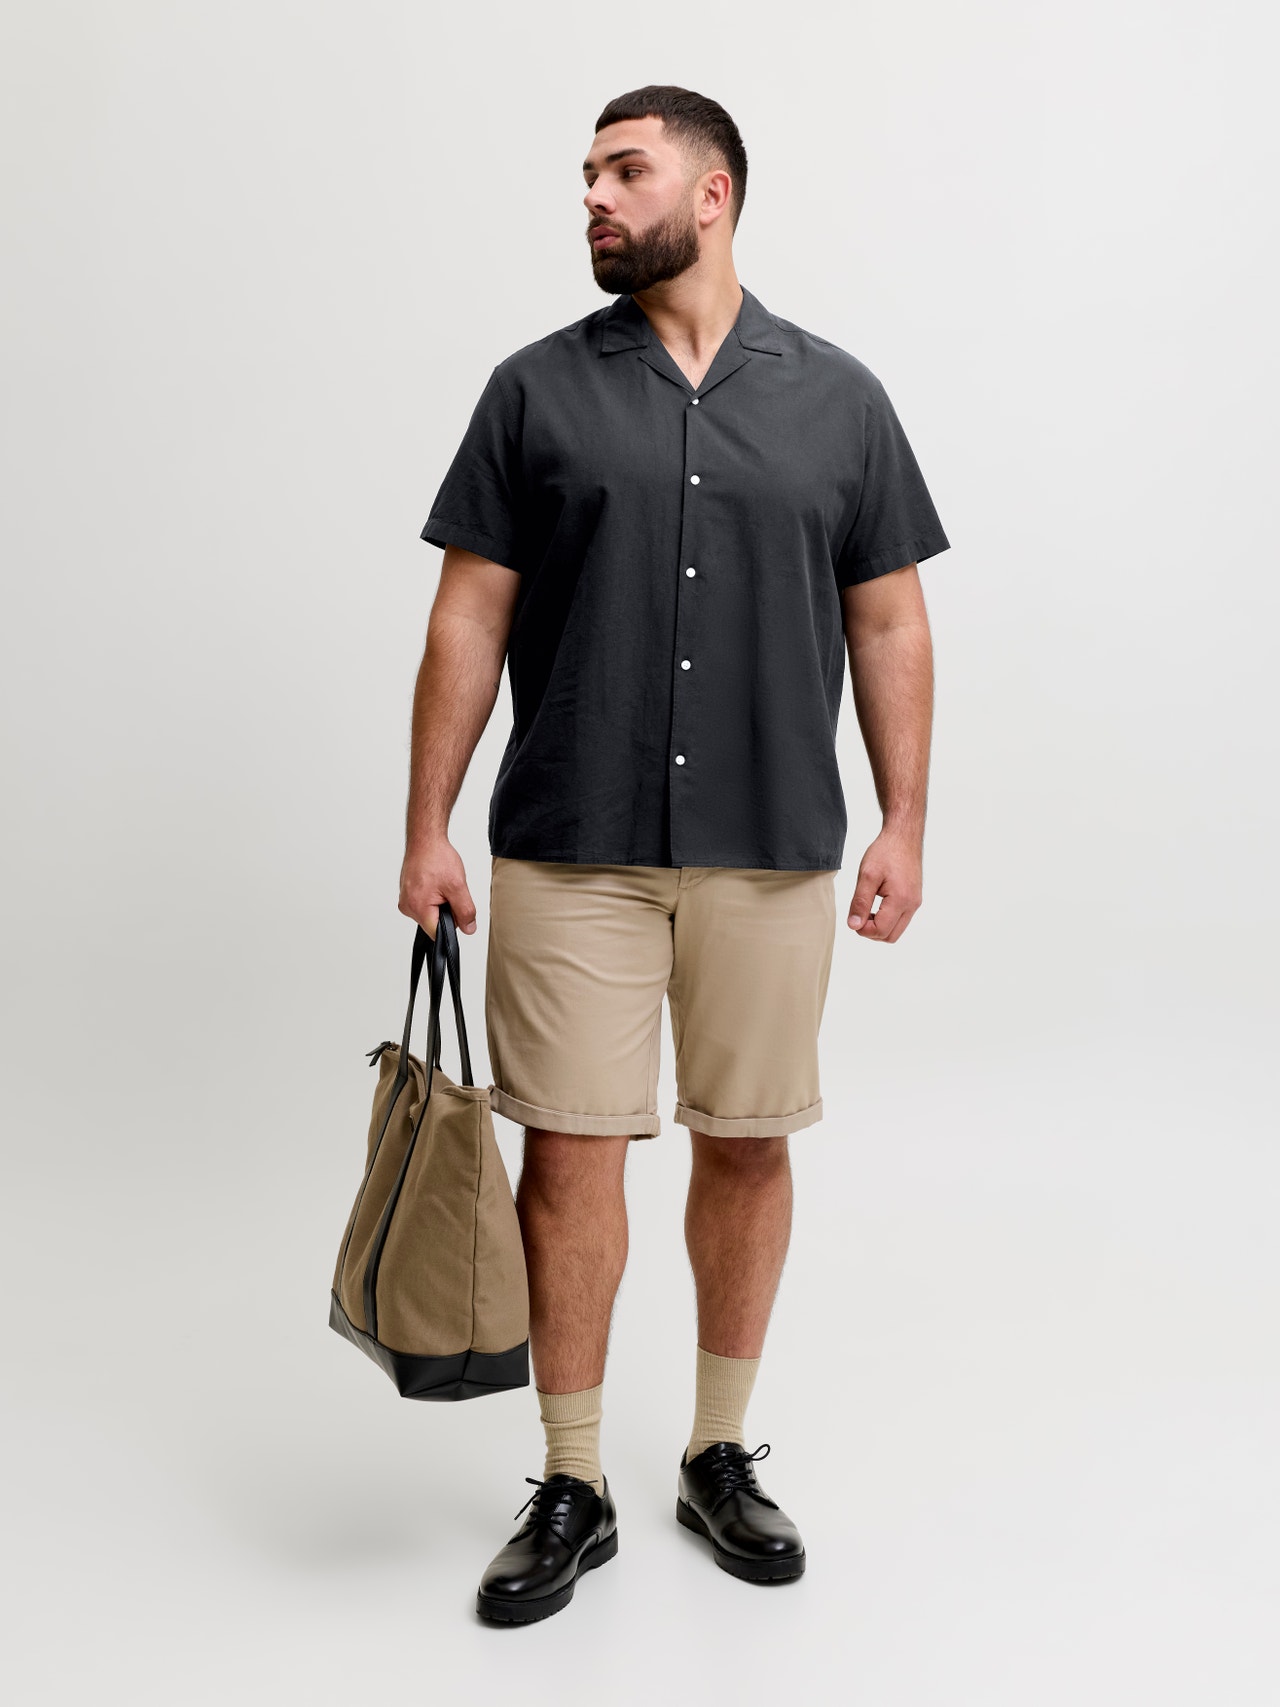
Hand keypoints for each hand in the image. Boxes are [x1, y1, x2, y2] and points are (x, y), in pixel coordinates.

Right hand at [398, 836, 478, 937]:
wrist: (425, 839)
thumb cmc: (436, 857)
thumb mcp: (458, 886)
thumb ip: (465, 911)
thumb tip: (468, 929)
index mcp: (417, 908)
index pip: (437, 933)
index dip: (452, 924)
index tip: (455, 909)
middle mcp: (407, 907)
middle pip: (434, 923)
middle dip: (447, 910)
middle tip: (448, 890)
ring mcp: (406, 900)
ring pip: (430, 913)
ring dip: (440, 902)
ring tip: (440, 883)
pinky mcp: (407, 894)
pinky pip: (425, 903)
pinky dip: (434, 896)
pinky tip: (435, 882)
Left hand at [846, 827, 922, 942]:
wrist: (903, 836)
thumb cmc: (885, 852)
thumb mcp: (866, 876)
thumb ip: (860, 902)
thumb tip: (854, 926)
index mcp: (901, 900)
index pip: (881, 931)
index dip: (862, 929)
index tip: (853, 917)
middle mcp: (912, 905)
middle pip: (890, 936)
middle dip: (871, 931)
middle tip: (859, 914)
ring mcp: (915, 902)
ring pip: (896, 930)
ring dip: (879, 926)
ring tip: (866, 908)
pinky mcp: (914, 899)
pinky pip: (901, 919)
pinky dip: (887, 919)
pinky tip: (876, 905)